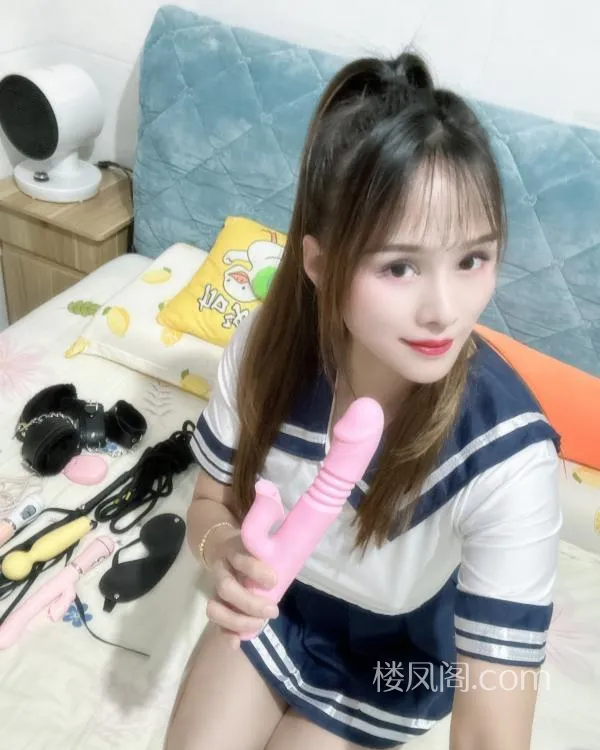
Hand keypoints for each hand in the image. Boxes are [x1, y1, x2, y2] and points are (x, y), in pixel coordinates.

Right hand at [204, 528, 278, 648]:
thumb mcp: (260, 546)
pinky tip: (237, 642)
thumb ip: (272, 555)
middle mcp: (221, 570)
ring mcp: (214, 588)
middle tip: (273, 610)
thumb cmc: (251, 550)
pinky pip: (215, 622)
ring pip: (214, 607)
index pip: (240, 559)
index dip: (255, 570)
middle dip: (249, 603)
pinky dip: (225, 633)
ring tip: (259, 625)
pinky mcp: (215, 604)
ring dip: (237, 620)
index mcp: (234, 551)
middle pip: (226, 588)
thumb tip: (296, 559)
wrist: (223, 549)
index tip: (274, 580)